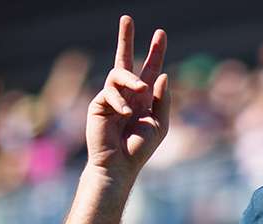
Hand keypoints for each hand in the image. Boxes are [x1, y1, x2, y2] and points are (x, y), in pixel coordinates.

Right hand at [86, 15, 169, 181]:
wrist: (119, 165)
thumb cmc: (139, 148)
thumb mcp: (159, 124)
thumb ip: (162, 99)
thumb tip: (163, 74)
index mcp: (143, 98)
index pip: (150, 70)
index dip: (155, 52)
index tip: (160, 34)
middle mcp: (126, 94)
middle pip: (124, 60)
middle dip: (125, 38)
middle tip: (127, 18)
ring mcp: (111, 98)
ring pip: (118, 74)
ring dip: (132, 79)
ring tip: (142, 89)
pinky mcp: (98, 104)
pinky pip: (109, 92)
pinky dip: (120, 102)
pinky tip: (125, 115)